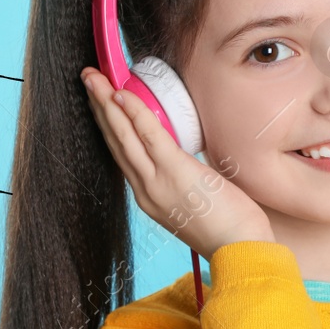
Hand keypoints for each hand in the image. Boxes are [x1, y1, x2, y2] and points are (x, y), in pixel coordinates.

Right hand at [80, 67, 274, 257]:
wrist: (241, 250)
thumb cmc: (228, 229)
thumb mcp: (195, 203)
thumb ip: (184, 181)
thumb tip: (189, 162)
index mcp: (150, 196)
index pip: (122, 155)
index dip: (109, 126)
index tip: (102, 103)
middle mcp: (145, 190)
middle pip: (116, 141)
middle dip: (99, 108)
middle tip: (88, 79)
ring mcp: (156, 182)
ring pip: (124, 135)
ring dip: (107, 103)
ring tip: (94, 78)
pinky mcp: (174, 172)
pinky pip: (149, 135)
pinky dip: (133, 113)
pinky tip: (121, 94)